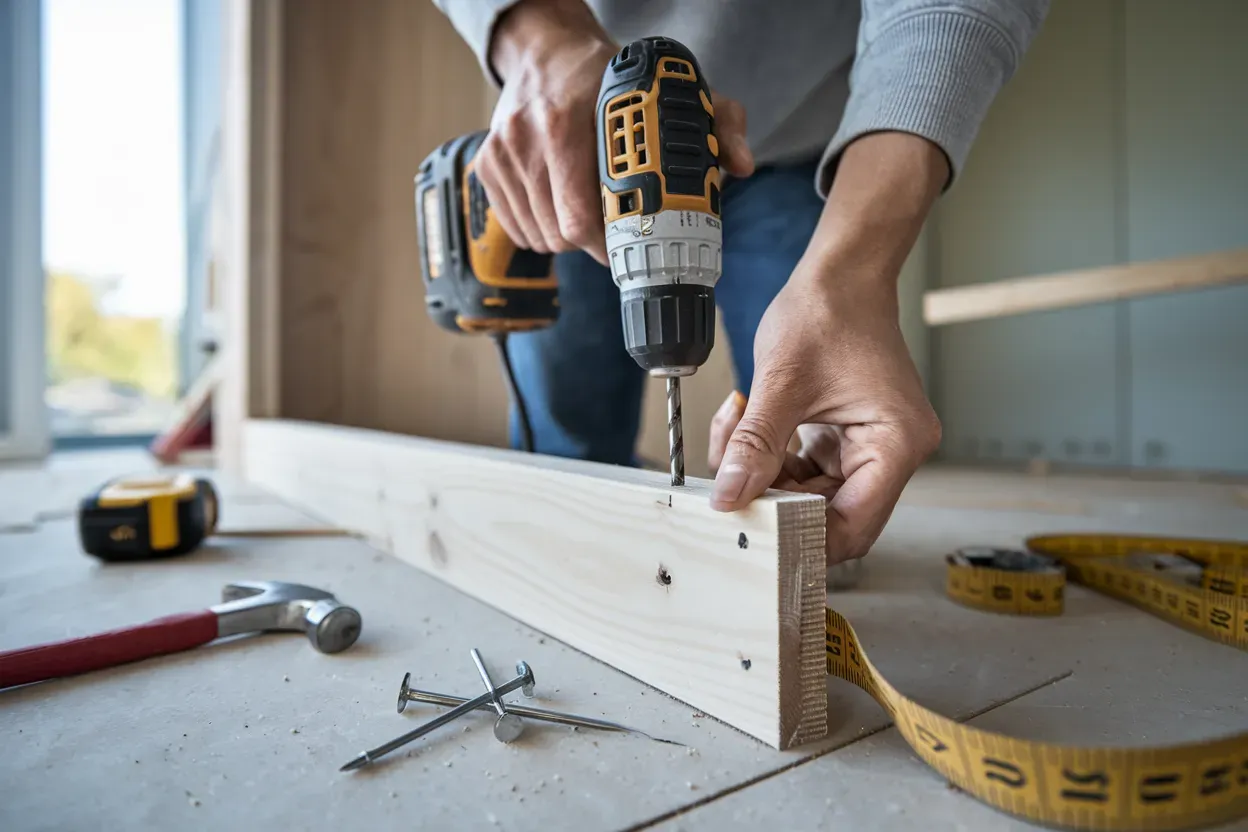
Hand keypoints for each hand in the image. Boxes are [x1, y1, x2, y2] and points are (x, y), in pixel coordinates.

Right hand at [479, 0, 753, 264]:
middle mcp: (529, 138)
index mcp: (570, 120)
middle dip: (595, 243)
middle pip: (563, 234)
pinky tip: (560, 208)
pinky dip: (542, 231)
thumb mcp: (667, 91)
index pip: (584, 215)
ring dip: (569, 239)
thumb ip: (715, 123)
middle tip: (617, 230)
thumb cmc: (604, 77)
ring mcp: (503, 154)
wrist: (543, 50)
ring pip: (541, 237)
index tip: (632, 240)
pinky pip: (518, 230)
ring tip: (589, 212)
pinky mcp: (487, 166)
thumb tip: (741, 165)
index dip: (611, 240)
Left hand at [706, 270, 940, 564]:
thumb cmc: (827, 312)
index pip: (852, 526)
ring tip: (735, 433)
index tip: (752, 527)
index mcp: (896, 444)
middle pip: (830, 516)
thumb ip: (754, 445)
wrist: (840, 274)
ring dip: (766, 476)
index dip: (801, 536)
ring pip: (811, 495)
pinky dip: (772, 459)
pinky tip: (747, 426)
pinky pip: (806, 471)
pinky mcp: (848, 439)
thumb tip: (729, 496)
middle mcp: (893, 453)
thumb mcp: (781, 381)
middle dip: (773, 499)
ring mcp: (872, 447)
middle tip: (730, 478)